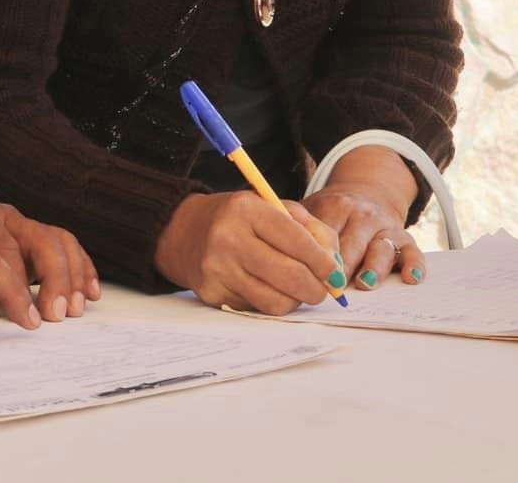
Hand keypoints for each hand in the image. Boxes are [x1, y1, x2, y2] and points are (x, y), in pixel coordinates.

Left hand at [0, 200, 100, 322]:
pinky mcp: (36, 233)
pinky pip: (67, 246)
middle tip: (57, 314)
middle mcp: (2, 215)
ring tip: (75, 309)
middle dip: (54, 279)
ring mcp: (22, 223)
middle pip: (40, 239)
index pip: (3, 251)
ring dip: (72, 277)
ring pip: (58, 240)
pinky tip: (91, 292)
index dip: (17, 288)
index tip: (29, 319)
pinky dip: (83, 268)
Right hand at [154, 191, 345, 314]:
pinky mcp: (211, 293)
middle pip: (290, 276)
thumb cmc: (236, 219)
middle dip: (316, 289)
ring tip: (295, 289)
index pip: (296, 240)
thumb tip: (336, 267)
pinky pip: (256, 309)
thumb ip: (309, 229)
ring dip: (295, 301)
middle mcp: (228, 238)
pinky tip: (267, 289)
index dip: (323, 262)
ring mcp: (217, 268)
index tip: (336, 273)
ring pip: (276, 301)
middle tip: (324, 290)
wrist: (181, 231)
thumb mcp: (270, 207)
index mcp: (246, 209)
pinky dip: (270, 303)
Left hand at [303, 146, 423, 289]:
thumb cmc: (331, 213)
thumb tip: (274, 254)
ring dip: (374, 266)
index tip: (307, 272)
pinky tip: (411, 278)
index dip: (317, 254)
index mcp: (336, 206)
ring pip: (382, 247)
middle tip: (334, 285)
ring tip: (365, 283)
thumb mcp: (312, 209)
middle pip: (354, 242)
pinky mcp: (405, 238)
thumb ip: (297, 226)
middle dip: (344, 265)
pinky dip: (414, 265)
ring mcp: (386, 226)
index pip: (326, 231)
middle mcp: (363, 215)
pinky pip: (413, 252)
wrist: (367, 193)